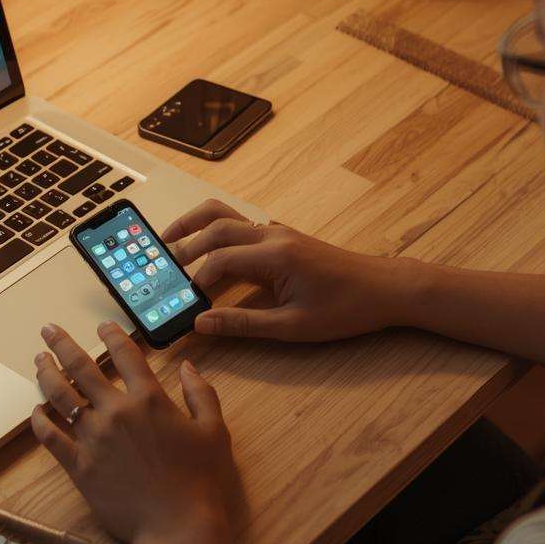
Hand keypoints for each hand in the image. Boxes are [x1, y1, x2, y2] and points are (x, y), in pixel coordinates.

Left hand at [31, 321, 243, 543]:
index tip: (102, 326)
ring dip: (47, 374)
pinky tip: (36, 411)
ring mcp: (94, 439)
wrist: (177, 526)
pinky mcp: (80, 466)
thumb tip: (187, 366)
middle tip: (49, 329)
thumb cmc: (201, 481)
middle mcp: (117, 412)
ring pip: (60, 397)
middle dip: (62, 344)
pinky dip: (40, 421)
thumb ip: (201, 394)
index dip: (112, 335)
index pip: (125, 355)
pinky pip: (51, 438)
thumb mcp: (214, 431)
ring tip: (39, 361)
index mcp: (149, 400)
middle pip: (82, 368)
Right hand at [163, 199, 408, 341]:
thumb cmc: (346, 309)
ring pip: (226, 216)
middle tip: (159, 265)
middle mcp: (272, 236)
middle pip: (215, 227)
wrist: (384, 288)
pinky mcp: (282, 235)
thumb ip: (243, 324)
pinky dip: (215, 229)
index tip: (181, 302)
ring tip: (169, 240)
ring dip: (195, 225)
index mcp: (275, 256)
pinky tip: (205, 246)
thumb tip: (202, 324)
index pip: (219, 261)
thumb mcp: (293, 327)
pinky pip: (240, 223)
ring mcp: (278, 232)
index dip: (196, 282)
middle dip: (183, 244)